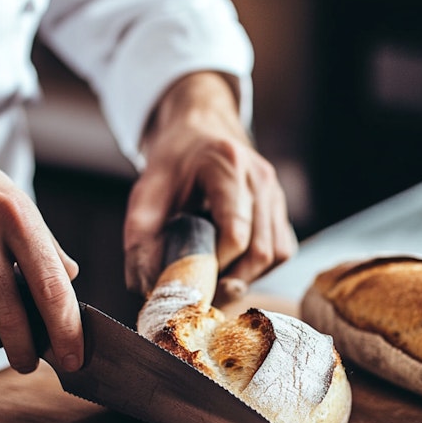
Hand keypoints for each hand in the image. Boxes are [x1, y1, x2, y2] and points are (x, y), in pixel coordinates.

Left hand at [123, 72, 297, 299]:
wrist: (199, 130)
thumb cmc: (173, 162)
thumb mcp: (147, 191)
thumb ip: (140, 238)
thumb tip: (144, 288)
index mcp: (227, 165)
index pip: (236, 233)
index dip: (215, 265)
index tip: (191, 275)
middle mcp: (260, 178)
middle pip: (260, 251)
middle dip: (231, 280)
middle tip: (201, 291)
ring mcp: (276, 192)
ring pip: (275, 254)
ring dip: (247, 277)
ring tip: (215, 279)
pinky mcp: (281, 207)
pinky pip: (281, 250)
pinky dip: (259, 268)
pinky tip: (232, 265)